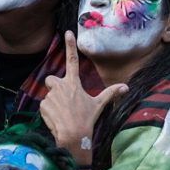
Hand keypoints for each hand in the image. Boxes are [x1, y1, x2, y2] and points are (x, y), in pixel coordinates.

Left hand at [40, 31, 127, 162]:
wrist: (73, 136)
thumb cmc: (87, 120)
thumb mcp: (99, 105)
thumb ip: (110, 93)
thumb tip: (126, 87)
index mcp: (74, 83)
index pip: (72, 60)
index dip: (70, 46)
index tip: (67, 33)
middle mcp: (60, 86)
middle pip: (51, 79)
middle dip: (54, 86)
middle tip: (62, 100)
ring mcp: (50, 96)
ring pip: (49, 96)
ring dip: (53, 103)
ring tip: (63, 115)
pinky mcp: (43, 105)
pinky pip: (44, 107)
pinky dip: (48, 112)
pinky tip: (56, 120)